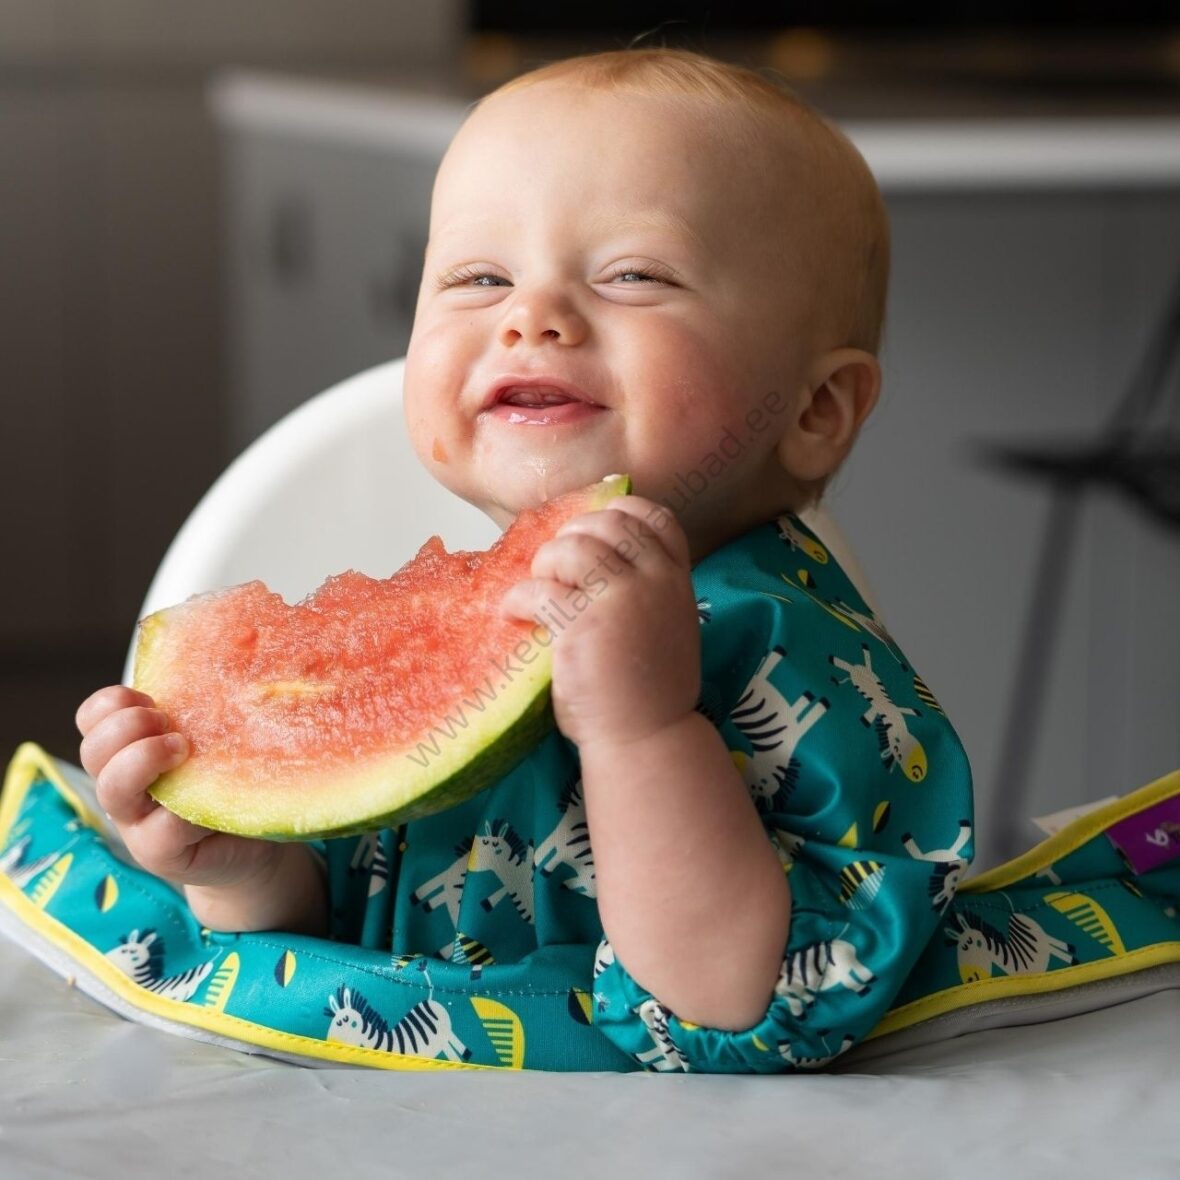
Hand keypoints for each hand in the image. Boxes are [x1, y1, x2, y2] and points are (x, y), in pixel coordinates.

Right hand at [76, 686, 284, 890]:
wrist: (253, 843)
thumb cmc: (232, 777)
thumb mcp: (215, 735)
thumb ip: (206, 707)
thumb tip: (239, 644)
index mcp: (129, 750)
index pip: (92, 717)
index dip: (112, 702)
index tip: (153, 698)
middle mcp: (124, 785)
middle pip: (93, 750)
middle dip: (125, 726)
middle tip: (169, 722)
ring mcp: (137, 823)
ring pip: (113, 789)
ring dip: (143, 759)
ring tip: (182, 748)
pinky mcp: (162, 854)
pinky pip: (162, 829)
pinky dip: (185, 809)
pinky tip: (214, 796)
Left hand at [499, 496, 700, 750]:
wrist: (647, 737)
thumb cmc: (649, 690)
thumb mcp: (668, 626)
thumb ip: (648, 590)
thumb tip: (597, 558)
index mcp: (676, 580)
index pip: (655, 517)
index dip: (620, 513)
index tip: (594, 530)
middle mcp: (653, 581)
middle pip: (607, 524)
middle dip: (573, 535)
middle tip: (555, 564)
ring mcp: (619, 599)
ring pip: (571, 548)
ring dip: (545, 562)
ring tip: (538, 586)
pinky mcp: (581, 624)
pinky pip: (539, 589)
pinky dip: (519, 597)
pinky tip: (515, 612)